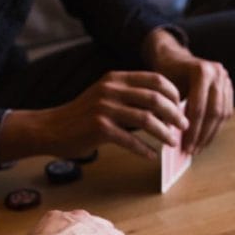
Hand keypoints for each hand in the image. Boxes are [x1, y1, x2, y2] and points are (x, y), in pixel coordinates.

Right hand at [0, 71, 188, 161]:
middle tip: (184, 126)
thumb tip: (161, 106)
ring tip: (172, 142)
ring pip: (146, 119)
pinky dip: (144, 149)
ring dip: (164, 132)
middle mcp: (111, 89)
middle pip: (155, 98)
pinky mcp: (99, 128)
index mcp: (115, 79)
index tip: (182, 107)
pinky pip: (130, 140)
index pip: (155, 79)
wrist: (51, 128)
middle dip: (174, 114)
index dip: (173, 93)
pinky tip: (152, 156)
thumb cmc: (81, 116)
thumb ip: (128, 96)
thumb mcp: (105, 96)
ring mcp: (105, 108)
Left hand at [143, 28, 232, 153]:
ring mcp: (226, 79)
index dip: (192, 130)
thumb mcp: (164, 89)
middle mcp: (218, 73)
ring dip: (211, 134)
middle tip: (193, 151)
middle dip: (203, 135)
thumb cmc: (166, 73)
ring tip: (199, 148)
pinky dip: (217, 127)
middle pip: (214, 112)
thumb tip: (174, 139)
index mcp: (201, 70)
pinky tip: (206, 138)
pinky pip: (226, 111)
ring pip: (223, 113)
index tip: (185, 147)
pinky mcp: (229, 87)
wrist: (174, 57)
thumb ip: (171, 110)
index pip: (199, 107)